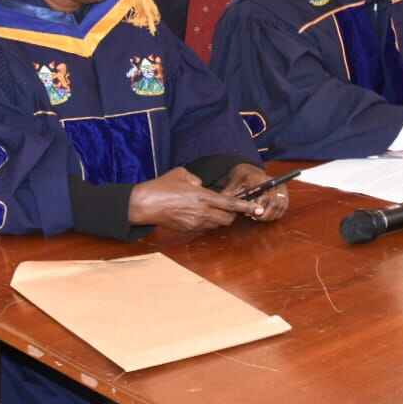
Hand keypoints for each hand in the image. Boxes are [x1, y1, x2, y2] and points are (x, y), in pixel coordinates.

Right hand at [129, 167, 259, 230]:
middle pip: (227, 219)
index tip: (257, 208)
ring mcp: (195, 223)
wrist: (145, 205)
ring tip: (213, 210)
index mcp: (203, 196)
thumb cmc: (162, 186)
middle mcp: (202, 212)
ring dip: (219, 219)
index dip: (246, 206)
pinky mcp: (188, 229)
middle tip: (232, 209)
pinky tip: (198, 214)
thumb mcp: (182, 174)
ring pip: (216, 225)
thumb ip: (197, 180)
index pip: (230, 203)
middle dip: (233, 215)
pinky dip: (206, 222)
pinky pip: (204, 227)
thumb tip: (202, 186)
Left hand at [215, 163, 289, 222]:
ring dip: (270, 215)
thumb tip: (222, 204)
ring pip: (280, 205)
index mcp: (259, 178)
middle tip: (255, 217)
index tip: (251, 214)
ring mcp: (279, 187)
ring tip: (259, 217)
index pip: (264, 196)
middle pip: (274, 202)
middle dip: (265, 213)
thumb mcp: (233, 183)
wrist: (251, 171)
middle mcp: (272, 181)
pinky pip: (284, 206)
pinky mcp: (284, 193)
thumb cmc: (241, 178)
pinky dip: (276, 214)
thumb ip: (229, 193)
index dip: (258, 208)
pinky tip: (266, 215)